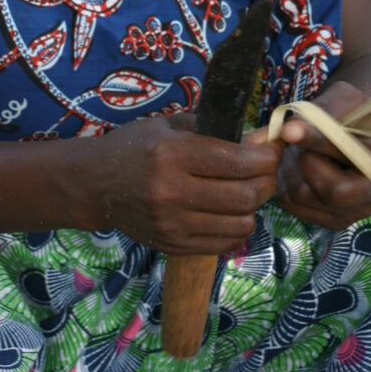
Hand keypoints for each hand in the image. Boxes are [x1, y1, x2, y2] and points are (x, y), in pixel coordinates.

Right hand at [94, 115, 282, 254]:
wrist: (96, 184)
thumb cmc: (136, 146)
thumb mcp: (170, 125)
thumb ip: (214, 129)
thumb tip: (261, 139)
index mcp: (172, 154)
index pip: (236, 161)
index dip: (266, 156)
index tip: (274, 148)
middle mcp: (172, 192)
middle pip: (245, 195)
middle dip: (267, 181)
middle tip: (268, 170)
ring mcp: (172, 224)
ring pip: (240, 224)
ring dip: (255, 206)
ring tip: (249, 190)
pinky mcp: (172, 245)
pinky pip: (223, 243)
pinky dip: (237, 228)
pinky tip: (232, 211)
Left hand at [276, 81, 370, 230]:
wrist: (358, 131)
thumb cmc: (352, 111)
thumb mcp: (344, 99)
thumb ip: (321, 113)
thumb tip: (290, 129)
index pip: (349, 157)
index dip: (316, 142)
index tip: (288, 130)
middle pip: (330, 190)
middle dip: (304, 160)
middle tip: (297, 139)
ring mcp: (357, 211)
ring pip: (306, 198)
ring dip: (290, 169)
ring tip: (296, 149)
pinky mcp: (335, 220)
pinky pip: (295, 207)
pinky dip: (285, 183)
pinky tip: (295, 166)